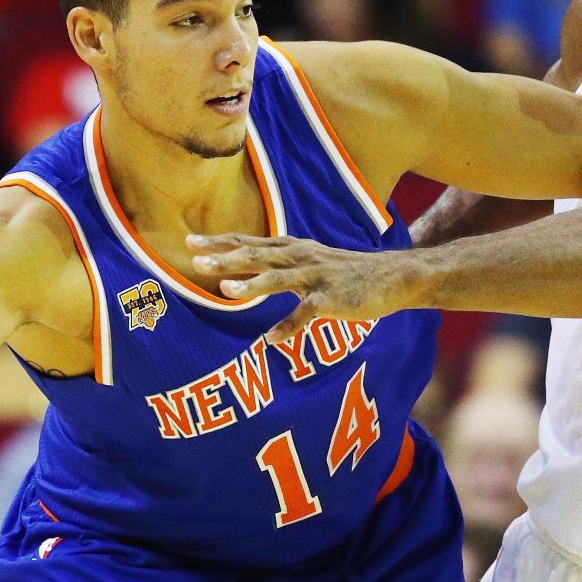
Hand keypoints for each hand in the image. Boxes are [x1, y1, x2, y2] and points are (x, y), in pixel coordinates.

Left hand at [188, 234, 416, 342]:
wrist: (393, 277)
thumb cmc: (345, 273)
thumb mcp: (308, 259)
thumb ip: (277, 263)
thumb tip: (244, 266)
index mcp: (291, 248)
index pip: (248, 242)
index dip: (218, 241)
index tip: (189, 242)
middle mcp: (299, 258)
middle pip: (256, 255)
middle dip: (225, 257)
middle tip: (196, 260)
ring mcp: (316, 277)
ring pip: (278, 280)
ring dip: (251, 285)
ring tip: (226, 290)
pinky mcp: (332, 299)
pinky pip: (306, 314)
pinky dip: (288, 326)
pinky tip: (270, 340)